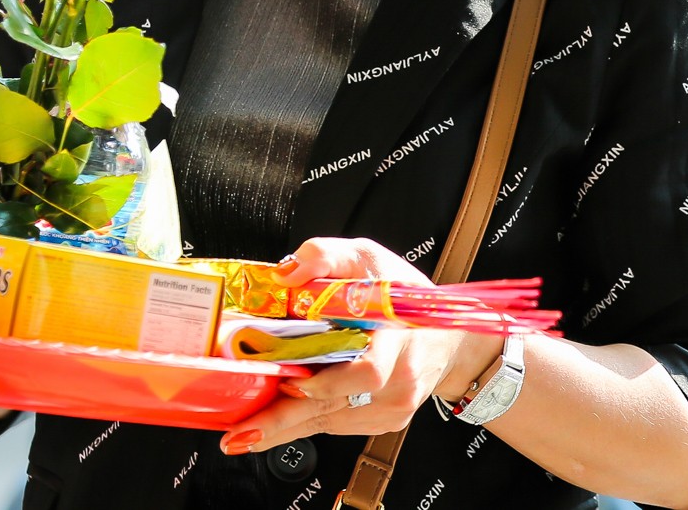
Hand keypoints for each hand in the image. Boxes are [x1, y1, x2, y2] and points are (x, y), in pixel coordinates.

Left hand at [219, 239, 502, 455]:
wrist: (447, 339)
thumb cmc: (405, 296)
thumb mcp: (369, 258)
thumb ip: (327, 256)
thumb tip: (286, 271)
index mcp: (396, 335)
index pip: (366, 370)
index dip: (326, 382)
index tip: (288, 384)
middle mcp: (398, 378)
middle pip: (334, 406)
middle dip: (282, 421)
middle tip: (240, 432)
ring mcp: (393, 405)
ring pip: (330, 422)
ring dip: (284, 428)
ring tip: (242, 432)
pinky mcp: (386, 421)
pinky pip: (338, 425)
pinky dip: (305, 423)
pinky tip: (275, 426)